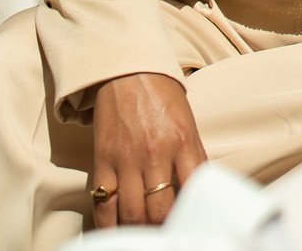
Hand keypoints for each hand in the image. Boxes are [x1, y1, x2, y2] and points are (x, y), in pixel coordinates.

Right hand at [90, 72, 205, 227]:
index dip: (191, 214)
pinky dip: (109, 225)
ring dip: (138, 230)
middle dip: (163, 227)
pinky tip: (116, 232)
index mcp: (183, 141)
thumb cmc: (162, 96)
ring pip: (132, 213)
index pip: (192, 190)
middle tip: (164, 232)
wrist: (129, 69)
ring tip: (143, 233)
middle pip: (160, 210)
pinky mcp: (103, 160)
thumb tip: (198, 192)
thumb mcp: (187, 122)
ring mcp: (128, 158)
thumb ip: (192, 157)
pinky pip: (104, 204)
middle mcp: (156, 152)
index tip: (188, 224)